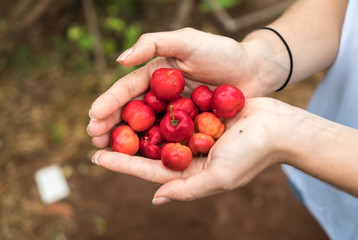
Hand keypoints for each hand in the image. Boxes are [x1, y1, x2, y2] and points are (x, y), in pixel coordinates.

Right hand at [87, 28, 276, 147]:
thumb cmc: (223, 53)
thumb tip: (120, 59)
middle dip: (111, 125)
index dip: (110, 102)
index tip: (94, 116)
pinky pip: (168, 138)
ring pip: (146, 128)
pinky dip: (153, 147)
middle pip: (132, 112)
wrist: (255, 71)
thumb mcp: (188, 41)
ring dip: (127, 140)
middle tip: (95, 140)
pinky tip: (139, 158)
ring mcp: (175, 113)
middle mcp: (162, 95)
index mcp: (157, 75)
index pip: (128, 89)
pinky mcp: (189, 127)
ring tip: (108, 153)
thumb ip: (154, 44)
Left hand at [91, 98, 292, 204]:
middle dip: (123, 141)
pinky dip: (157, 103)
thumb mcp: (219, 177)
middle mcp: (188, 152)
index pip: (149, 169)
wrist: (278, 126)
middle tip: (96, 133)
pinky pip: (174, 107)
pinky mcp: (200, 112)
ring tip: (111, 113)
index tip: (97, 157)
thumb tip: (155, 199)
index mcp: (190, 171)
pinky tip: (138, 95)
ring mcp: (194, 131)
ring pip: (158, 126)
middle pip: (149, 147)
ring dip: (136, 120)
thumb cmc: (252, 154)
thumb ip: (186, 189)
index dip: (123, 164)